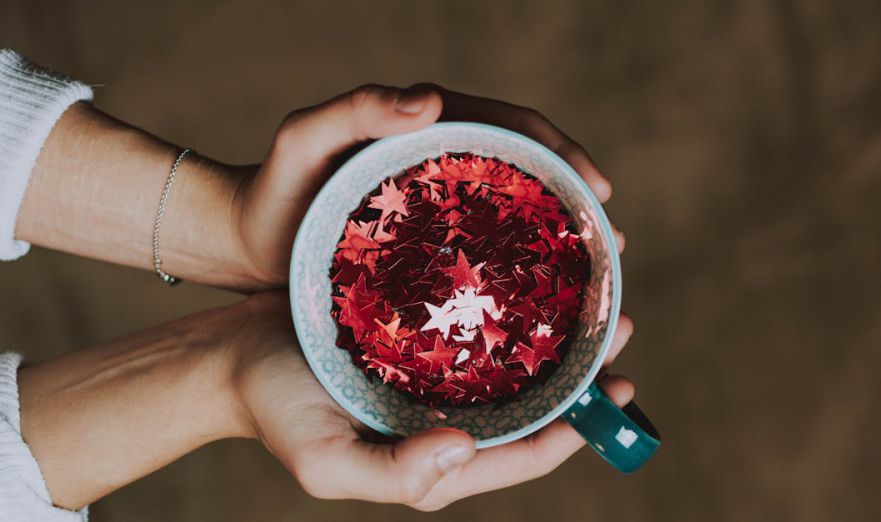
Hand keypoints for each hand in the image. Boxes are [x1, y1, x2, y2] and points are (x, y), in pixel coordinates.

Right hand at [232, 292, 634, 509]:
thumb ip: (395, 474)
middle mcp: (445, 417)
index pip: (522, 453)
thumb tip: (466, 452)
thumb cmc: (273, 409)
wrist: (228, 357)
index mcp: (434, 457)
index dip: (577, 428)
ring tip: (592, 294)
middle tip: (620, 327)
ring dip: (556, 333)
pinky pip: (477, 325)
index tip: (622, 388)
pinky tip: (530, 270)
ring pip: (513, 360)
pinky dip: (510, 304)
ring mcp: (433, 375)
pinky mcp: (418, 336)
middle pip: (532, 403)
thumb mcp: (324, 460)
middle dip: (584, 373)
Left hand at [234, 84, 623, 287]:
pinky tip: (541, 303)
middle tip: (611, 244)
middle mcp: (443, 167)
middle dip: (577, 202)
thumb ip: (356, 109)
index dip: (563, 154)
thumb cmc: (272, 190)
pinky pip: (486, 254)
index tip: (600, 190)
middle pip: (528, 175)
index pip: (514, 129)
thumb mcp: (305, 140)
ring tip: (594, 277)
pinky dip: (520, 272)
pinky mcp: (428, 249)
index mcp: (429, 133)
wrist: (241, 243)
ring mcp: (438, 210)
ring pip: (514, 218)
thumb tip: (433, 101)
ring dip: (557, 241)